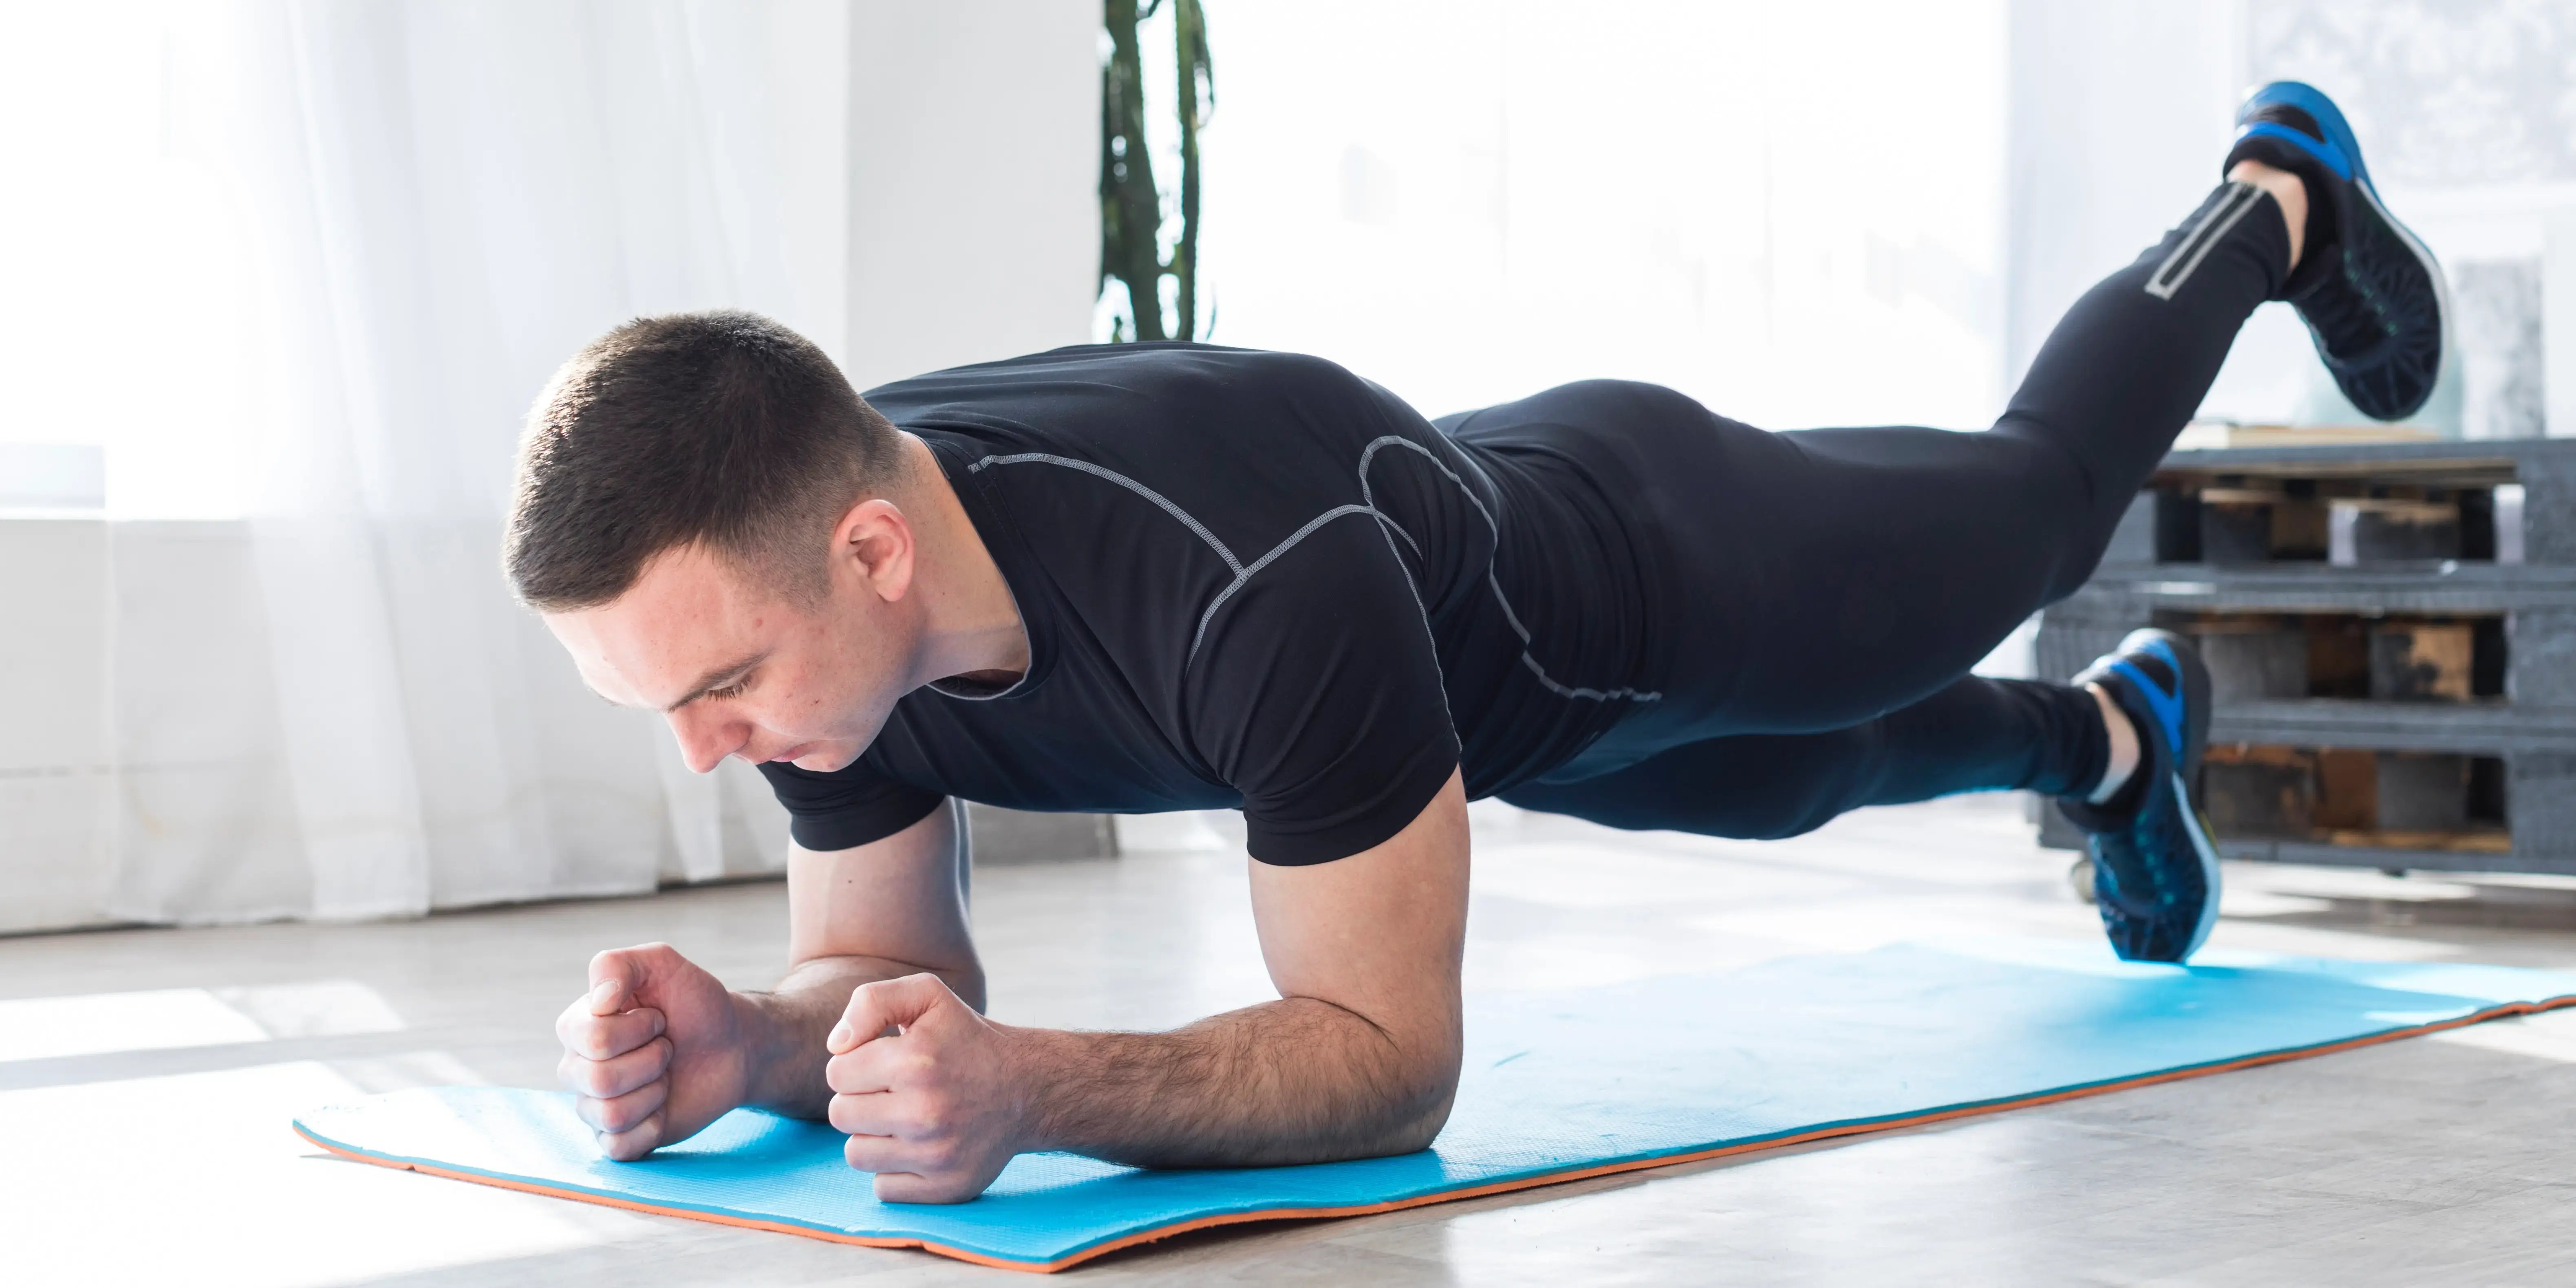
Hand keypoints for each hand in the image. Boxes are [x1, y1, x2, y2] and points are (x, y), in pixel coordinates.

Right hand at [555, 942, 752, 1159]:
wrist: (734, 1047)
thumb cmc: (696, 1005)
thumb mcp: (664, 965)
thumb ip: (619, 964)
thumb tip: (599, 1000)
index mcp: (578, 1025)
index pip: (591, 1038)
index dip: (638, 1028)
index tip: (658, 1017)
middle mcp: (576, 1067)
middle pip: (599, 1079)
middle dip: (652, 1060)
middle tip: (667, 1048)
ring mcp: (594, 1105)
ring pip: (611, 1114)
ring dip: (655, 1091)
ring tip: (665, 1075)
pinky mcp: (616, 1138)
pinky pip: (618, 1146)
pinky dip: (652, 1127)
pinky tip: (662, 1108)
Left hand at [825, 973, 1029, 1201]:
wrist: (1028, 1089)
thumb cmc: (966, 1040)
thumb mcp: (927, 995)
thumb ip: (871, 1001)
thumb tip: (835, 1046)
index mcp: (915, 1060)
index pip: (836, 1073)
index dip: (856, 1065)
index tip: (886, 1064)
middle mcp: (926, 1111)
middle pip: (840, 1115)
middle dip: (860, 1100)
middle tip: (893, 1092)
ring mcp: (936, 1154)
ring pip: (856, 1154)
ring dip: (873, 1137)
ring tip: (905, 1120)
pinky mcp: (946, 1187)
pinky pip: (883, 1188)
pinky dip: (894, 1170)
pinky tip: (919, 1148)